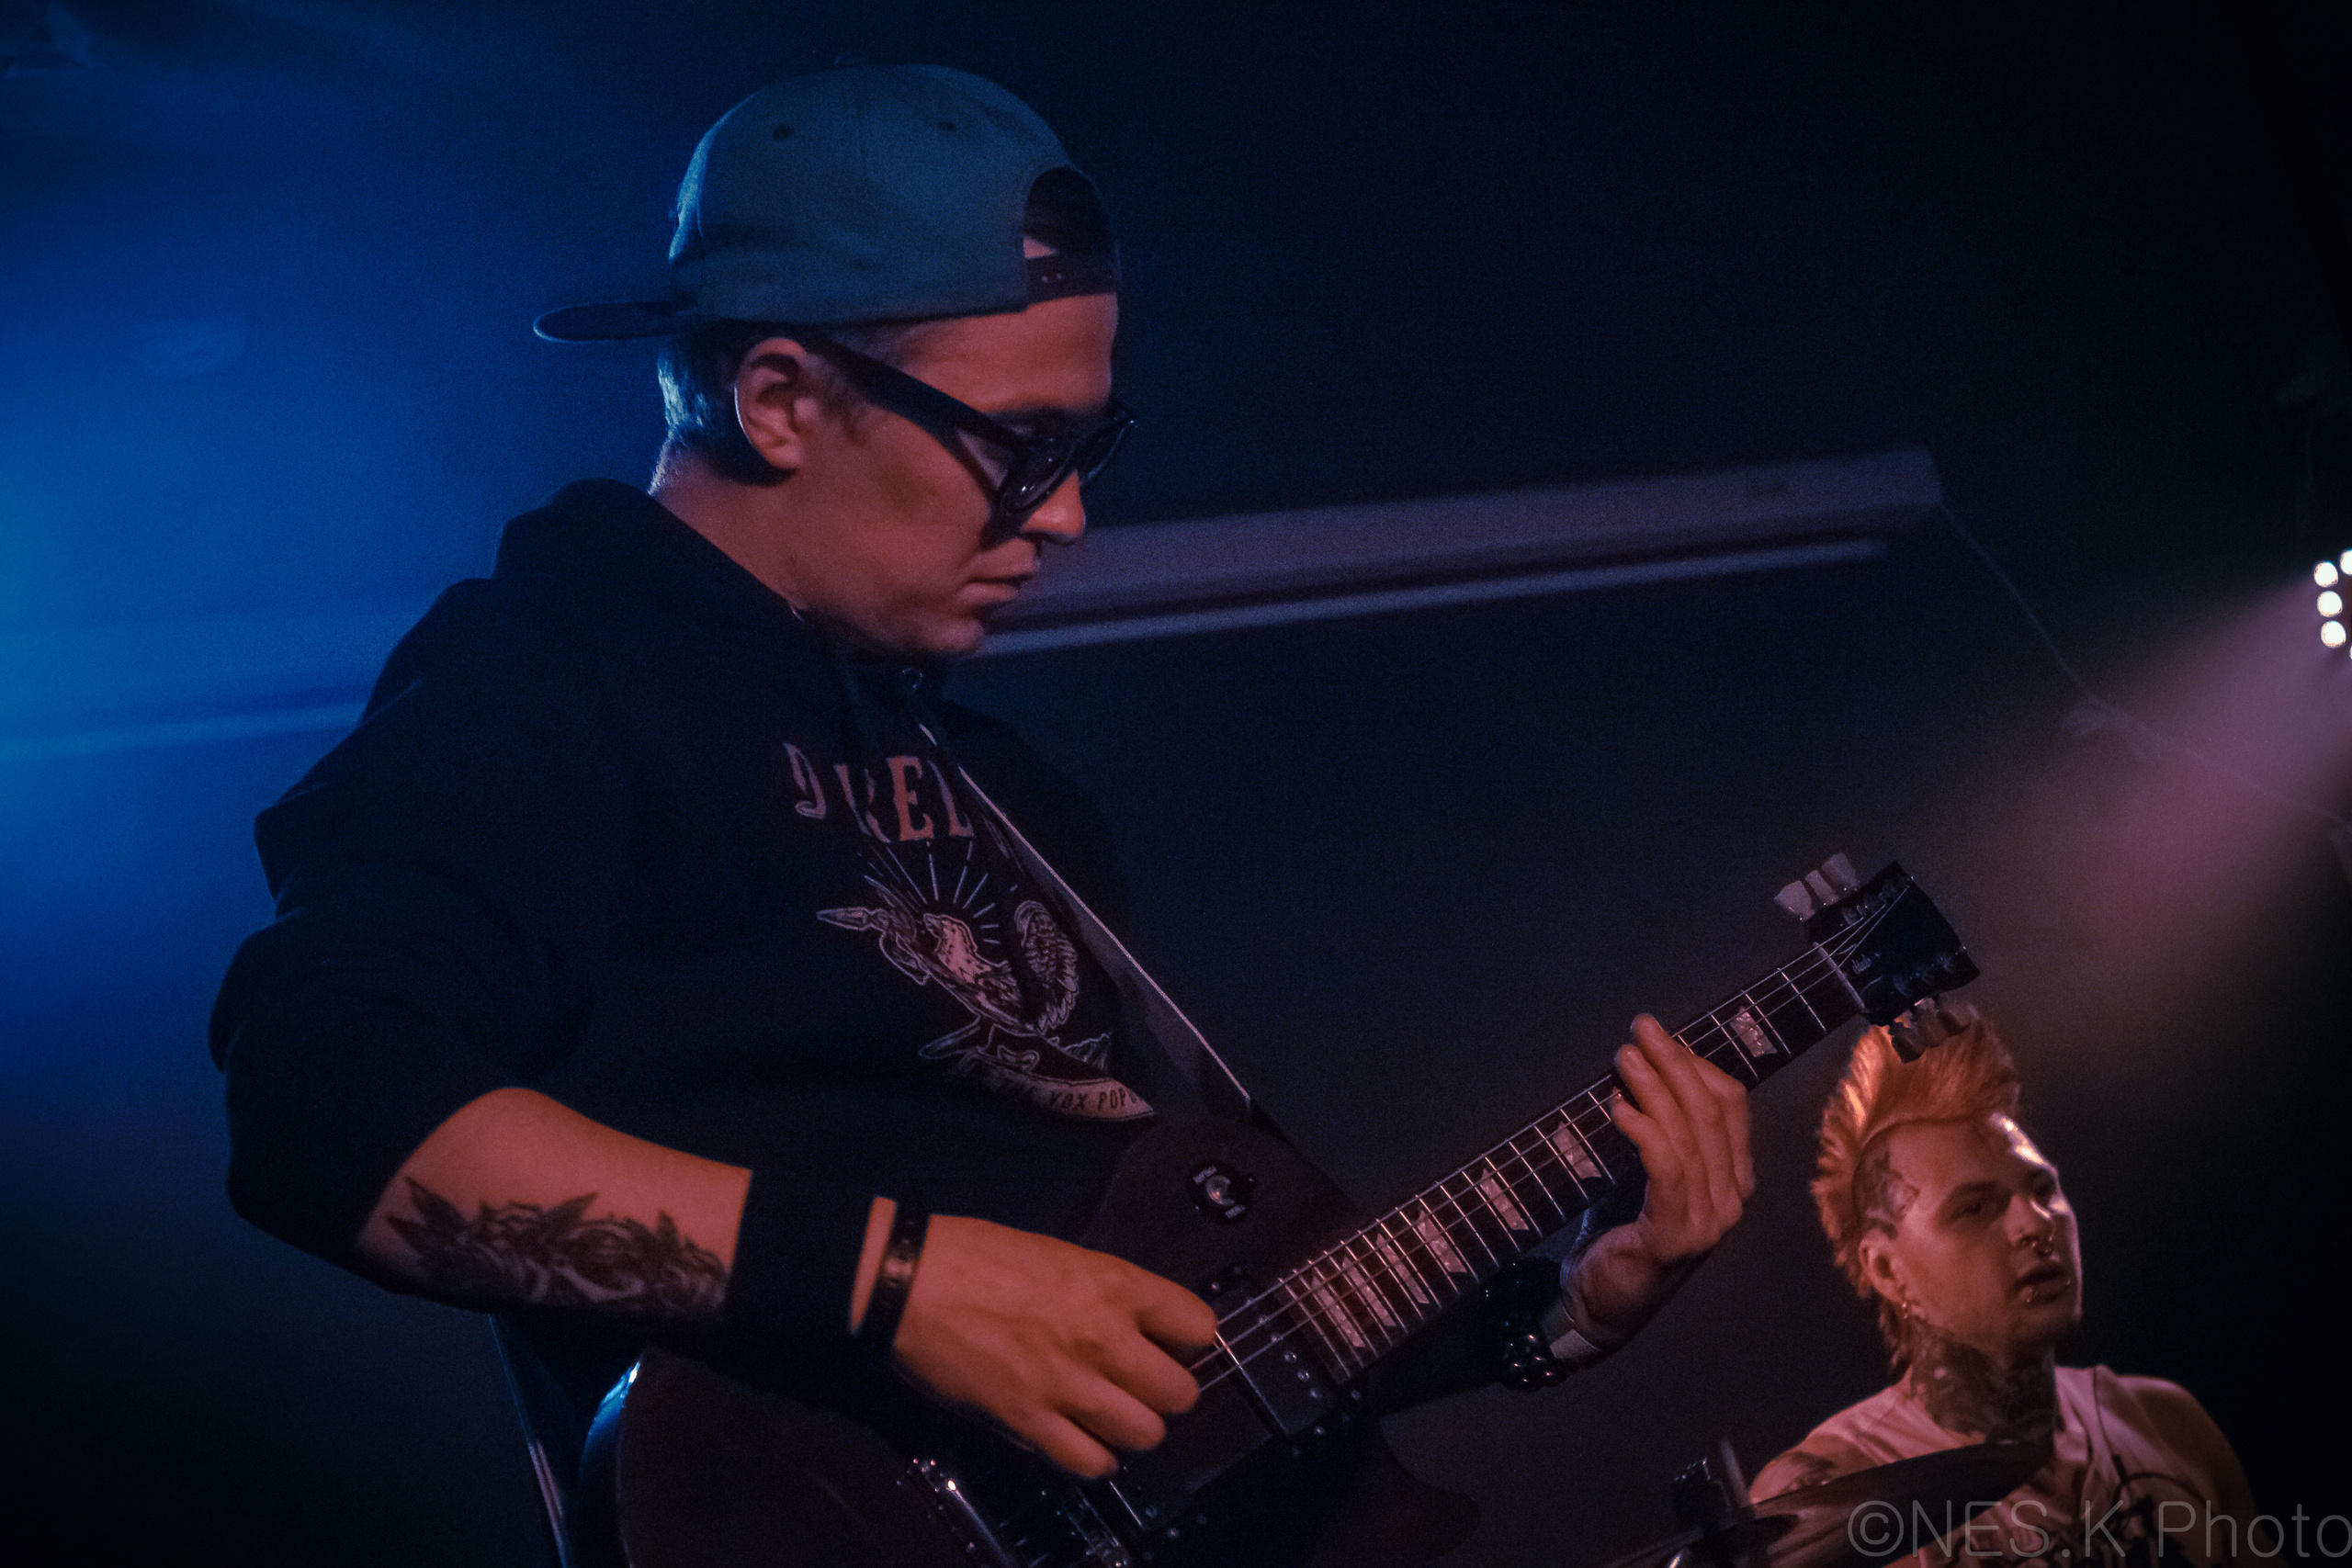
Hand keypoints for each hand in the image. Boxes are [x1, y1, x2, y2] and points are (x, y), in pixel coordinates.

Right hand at [892, 1215, 1218, 1477]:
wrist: (911, 1282)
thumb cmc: (975, 1257)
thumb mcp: (1060, 1254)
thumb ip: (1106, 1291)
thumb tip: (1136, 1322)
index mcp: (1114, 1285)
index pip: (1199, 1327)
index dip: (1189, 1340)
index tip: (1174, 1344)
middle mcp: (1103, 1337)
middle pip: (1181, 1393)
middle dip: (1168, 1393)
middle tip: (1144, 1386)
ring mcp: (1068, 1385)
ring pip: (1146, 1434)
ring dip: (1135, 1428)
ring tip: (1115, 1415)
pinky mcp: (1030, 1422)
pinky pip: (1090, 1462)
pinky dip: (1094, 1458)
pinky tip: (1084, 1440)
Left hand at [1610, 1014, 1754, 1265]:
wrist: (1599, 1305)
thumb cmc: (1619, 1231)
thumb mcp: (1644, 1172)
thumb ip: (1654, 1129)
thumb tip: (1635, 1067)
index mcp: (1733, 1178)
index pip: (1731, 1104)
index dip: (1696, 1063)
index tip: (1658, 1035)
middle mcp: (1731, 1199)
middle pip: (1711, 1113)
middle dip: (1675, 1063)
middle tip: (1641, 1029)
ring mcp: (1709, 1221)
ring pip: (1688, 1137)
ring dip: (1654, 1090)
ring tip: (1624, 1057)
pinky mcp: (1675, 1238)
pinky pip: (1666, 1171)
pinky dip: (1644, 1133)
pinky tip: (1618, 1110)